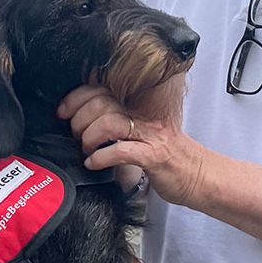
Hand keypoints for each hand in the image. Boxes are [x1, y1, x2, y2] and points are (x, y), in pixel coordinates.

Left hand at [58, 84, 206, 207]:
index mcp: (138, 103)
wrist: (198, 174)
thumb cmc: (164, 152)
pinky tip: (93, 163)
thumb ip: (116, 116)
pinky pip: (123, 151)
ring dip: (89, 137)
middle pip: (101, 103)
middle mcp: (144, 113)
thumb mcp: (139, 127)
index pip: (101, 87)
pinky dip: (102, 157)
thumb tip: (79, 114)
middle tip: (76, 135)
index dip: (76, 97)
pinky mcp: (155, 155)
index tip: (63, 111)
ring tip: (86, 149)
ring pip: (110, 122)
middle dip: (80, 120)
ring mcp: (150, 133)